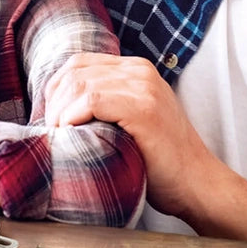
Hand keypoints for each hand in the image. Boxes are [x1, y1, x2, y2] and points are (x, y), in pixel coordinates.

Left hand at [43, 53, 246, 247]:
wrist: (197, 184)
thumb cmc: (158, 161)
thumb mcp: (129, 120)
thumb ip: (105, 103)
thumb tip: (55, 105)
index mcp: (136, 70)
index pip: (77, 64)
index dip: (55, 89)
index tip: (49, 118)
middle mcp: (140, 71)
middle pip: (74, 71)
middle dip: (52, 101)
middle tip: (49, 131)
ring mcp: (144, 87)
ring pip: (79, 84)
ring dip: (59, 112)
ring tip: (58, 137)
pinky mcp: (143, 108)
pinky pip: (91, 100)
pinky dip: (71, 118)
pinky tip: (70, 136)